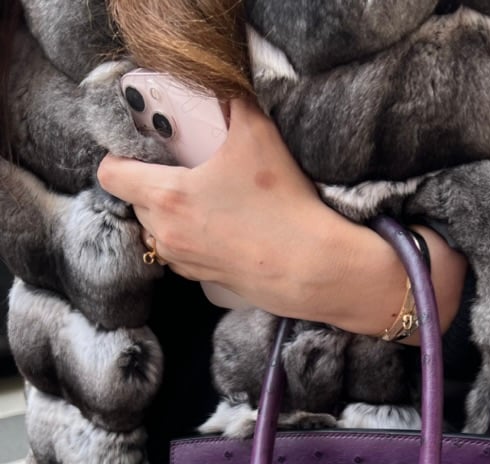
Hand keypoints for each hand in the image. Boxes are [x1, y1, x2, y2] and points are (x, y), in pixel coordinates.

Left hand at [98, 97, 466, 335]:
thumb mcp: (256, 135)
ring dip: (168, 214)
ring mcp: (183, 260)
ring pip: (156, 230)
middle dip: (151, 183)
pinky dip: (189, 239)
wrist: (310, 266)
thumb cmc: (280, 205)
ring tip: (201, 201)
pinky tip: (219, 228)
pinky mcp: (203, 279)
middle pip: (134, 201)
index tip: (143, 150)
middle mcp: (166, 232)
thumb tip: (221, 89)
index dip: (121, 157)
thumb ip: (230, 103)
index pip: (111, 175)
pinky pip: (180, 254)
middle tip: (183, 170)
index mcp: (166, 195)